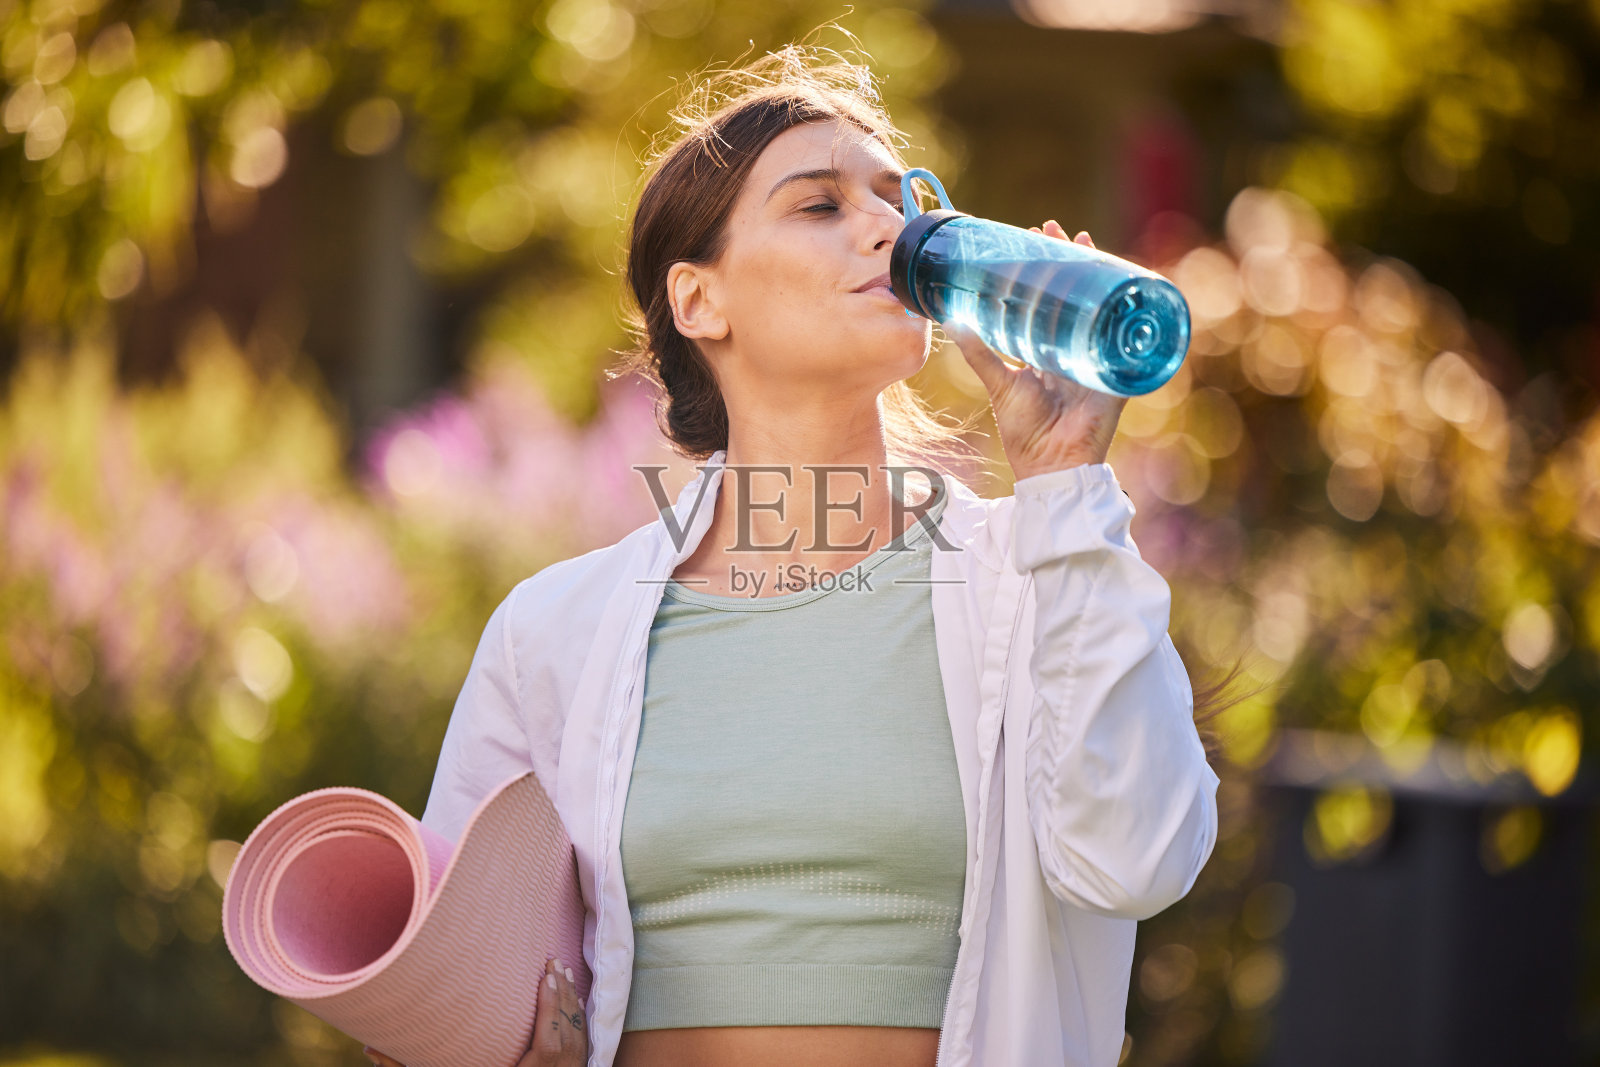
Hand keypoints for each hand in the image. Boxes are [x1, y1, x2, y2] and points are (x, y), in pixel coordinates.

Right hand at [364, 956, 588, 1066]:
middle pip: (567, 1032)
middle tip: (551, 962)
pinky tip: (572, 996)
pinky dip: (578, 1018)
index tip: (544, 975)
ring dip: (571, 1000)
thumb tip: (368, 1049)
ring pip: (578, 1035)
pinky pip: (582, 1044)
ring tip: (560, 970)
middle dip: (561, 993)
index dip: (550, 1007)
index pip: (549, 1043)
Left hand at [947, 221, 1127, 478]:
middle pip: (1077, 293)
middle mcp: (1076, 348)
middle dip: (1070, 258)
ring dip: (1096, 269)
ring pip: (1101, 304)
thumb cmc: (1026, 432)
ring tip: (1082, 240)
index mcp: (1050, 351)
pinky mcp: (1118, 370)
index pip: (1049, 299)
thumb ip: (979, 354)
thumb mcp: (999, 384)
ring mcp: (1098, 356)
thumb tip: (952, 321)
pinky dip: (1130, 307)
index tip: (1033, 238)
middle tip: (1055, 228)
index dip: (1044, 269)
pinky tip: (1128, 279)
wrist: (1050, 467)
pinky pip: (1128, 334)